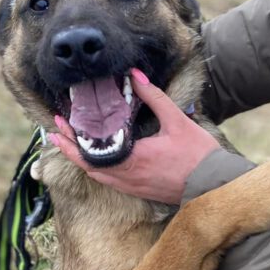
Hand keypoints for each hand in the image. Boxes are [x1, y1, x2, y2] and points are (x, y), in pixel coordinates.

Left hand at [48, 69, 220, 203]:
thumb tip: (135, 77)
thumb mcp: (177, 120)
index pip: (91, 152)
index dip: (71, 139)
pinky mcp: (138, 192)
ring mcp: (132, 187)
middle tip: (55, 132)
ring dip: (80, 160)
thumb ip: (154, 98)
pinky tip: (93, 160)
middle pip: (87, 165)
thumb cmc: (198, 154)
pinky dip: (95, 169)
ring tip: (67, 145)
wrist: (214, 186)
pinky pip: (108, 182)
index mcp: (134, 159)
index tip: (59, 124)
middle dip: (68, 148)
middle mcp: (128, 177)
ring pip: (96, 176)